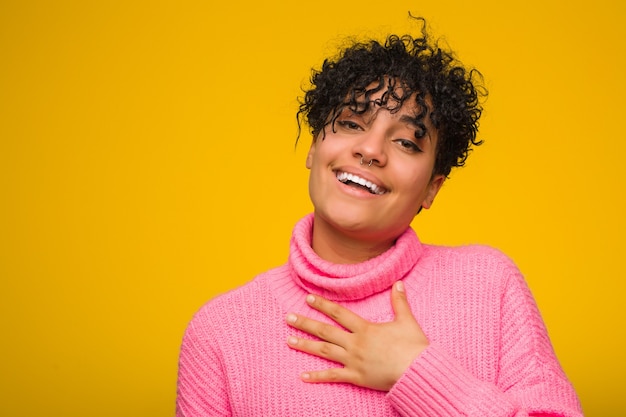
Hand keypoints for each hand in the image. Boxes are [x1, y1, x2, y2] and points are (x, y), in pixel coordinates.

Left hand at [285, 281, 428, 390]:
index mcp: (365, 329)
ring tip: (289, 340)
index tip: (308, 298)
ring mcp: (353, 361)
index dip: (323, 305)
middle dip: (305, 323)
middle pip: (325, 331)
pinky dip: (317, 377)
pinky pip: (333, 377)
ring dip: (305, 345)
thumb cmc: (413, 347)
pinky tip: (302, 376)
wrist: (417, 371)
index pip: (339, 314)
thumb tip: (398, 283)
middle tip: (288, 317)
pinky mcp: (356, 377)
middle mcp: (355, 344)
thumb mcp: (407, 321)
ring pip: (324, 352)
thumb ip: (400, 302)